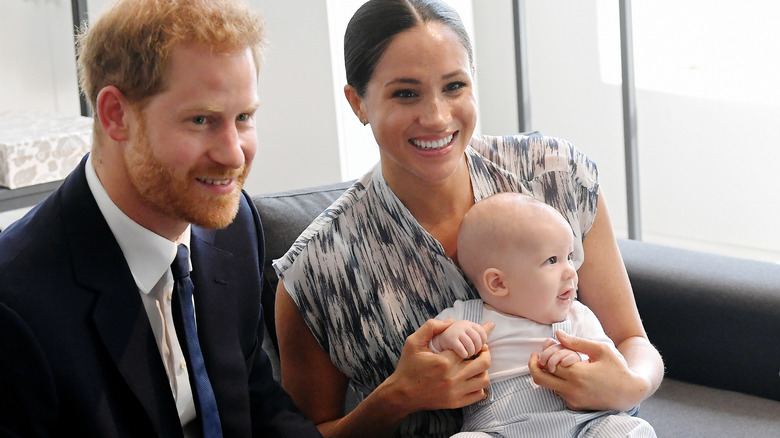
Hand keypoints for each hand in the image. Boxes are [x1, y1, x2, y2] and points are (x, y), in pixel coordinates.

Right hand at [385, 318, 491, 413]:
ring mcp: (456, 392)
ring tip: (476, 364)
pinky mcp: (456, 402)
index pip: (472, 346)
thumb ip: (431, 327)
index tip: (480, 337)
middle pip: (484, 363)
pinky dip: (480, 386)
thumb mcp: (413, 342)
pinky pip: (479, 394)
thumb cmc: (408, 367)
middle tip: (480, 350)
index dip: (479, 340)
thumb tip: (451, 321)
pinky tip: (471, 379)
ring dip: (483, 370)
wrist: (402, 394)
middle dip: (485, 353)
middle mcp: (452, 377)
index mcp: (444, 361)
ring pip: (484, 380)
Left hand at [529, 330, 647, 410]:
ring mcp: (573, 400)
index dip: (544, 353)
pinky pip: (558, 393)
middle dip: (534, 366)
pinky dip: (557, 383)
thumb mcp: (600, 349)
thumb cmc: (617, 368)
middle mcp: (572, 389)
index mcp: (577, 374)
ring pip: (548, 386)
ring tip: (558, 363)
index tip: (546, 345)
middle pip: (540, 378)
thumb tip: (557, 334)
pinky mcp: (575, 406)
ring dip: (548, 374)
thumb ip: (576, 342)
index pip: (548, 363)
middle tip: (536, 357)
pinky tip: (568, 374)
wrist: (629, 392)